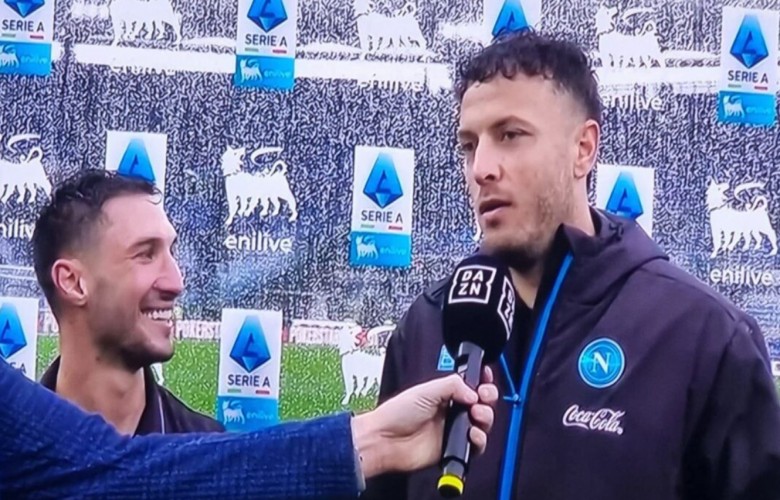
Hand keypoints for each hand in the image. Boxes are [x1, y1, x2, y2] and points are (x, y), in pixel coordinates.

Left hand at [351, 367, 497, 477]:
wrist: (385, 441)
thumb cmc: (397, 414)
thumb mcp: (426, 390)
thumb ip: (453, 385)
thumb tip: (474, 392)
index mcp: (445, 393)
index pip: (471, 385)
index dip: (482, 381)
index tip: (486, 378)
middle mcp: (452, 411)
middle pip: (482, 403)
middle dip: (488, 397)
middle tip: (484, 396)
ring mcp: (453, 430)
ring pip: (483, 424)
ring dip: (486, 417)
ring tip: (476, 415)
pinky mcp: (453, 449)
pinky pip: (476, 446)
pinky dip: (479, 439)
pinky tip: (472, 434)